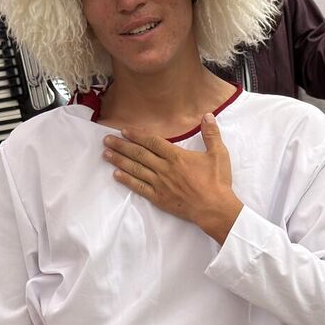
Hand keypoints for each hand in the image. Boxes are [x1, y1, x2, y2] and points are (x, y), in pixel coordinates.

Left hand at [104, 113, 242, 241]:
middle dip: (121, 146)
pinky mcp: (159, 198)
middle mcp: (164, 168)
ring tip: (106, 154)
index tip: (124, 131)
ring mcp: (159, 184)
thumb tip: (207, 115)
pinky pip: (139, 187)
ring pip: (135, 169)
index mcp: (176, 156)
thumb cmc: (217, 181)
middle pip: (139, 154)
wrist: (214, 208)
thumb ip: (211, 134)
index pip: (152, 142)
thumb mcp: (219, 154)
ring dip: (119, 161)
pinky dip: (127, 181)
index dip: (137, 135)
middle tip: (107, 140)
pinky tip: (116, 175)